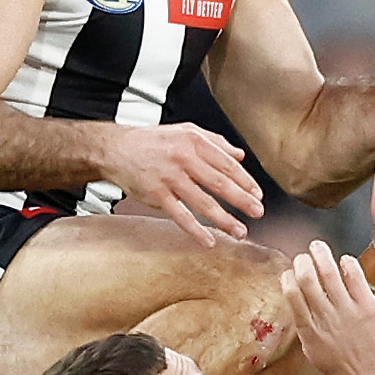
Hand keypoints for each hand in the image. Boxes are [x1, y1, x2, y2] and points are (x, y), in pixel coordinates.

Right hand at [105, 121, 263, 242]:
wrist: (116, 149)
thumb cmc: (154, 142)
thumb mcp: (185, 132)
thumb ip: (214, 142)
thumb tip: (240, 156)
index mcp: (194, 142)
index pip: (227, 164)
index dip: (245, 181)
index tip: (258, 195)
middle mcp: (183, 158)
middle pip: (220, 183)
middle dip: (242, 200)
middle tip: (258, 213)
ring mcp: (169, 177)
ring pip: (203, 202)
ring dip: (224, 219)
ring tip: (240, 232)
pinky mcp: (156, 194)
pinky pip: (180, 215)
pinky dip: (195, 230)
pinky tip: (209, 241)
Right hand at [285, 242, 374, 374]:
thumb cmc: (343, 370)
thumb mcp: (314, 353)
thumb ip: (306, 329)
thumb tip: (298, 310)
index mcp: (308, 330)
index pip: (291, 294)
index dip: (288, 278)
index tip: (291, 273)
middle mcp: (325, 317)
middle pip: (306, 278)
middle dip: (302, 261)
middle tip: (303, 256)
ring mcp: (347, 311)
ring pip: (328, 271)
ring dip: (321, 254)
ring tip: (318, 246)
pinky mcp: (368, 307)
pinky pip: (354, 276)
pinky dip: (347, 263)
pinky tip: (346, 261)